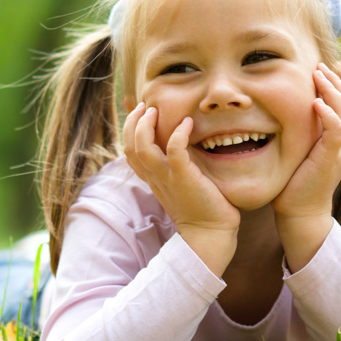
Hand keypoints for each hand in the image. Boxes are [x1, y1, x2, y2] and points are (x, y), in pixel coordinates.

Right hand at [123, 102, 239, 274]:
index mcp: (153, 179)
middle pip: (129, 147)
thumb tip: (182, 148)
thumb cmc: (202, 209)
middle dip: (132, 123)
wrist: (211, 234)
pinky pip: (175, 151)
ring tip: (155, 110)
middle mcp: (155, 177)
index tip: (142, 113)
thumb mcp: (183, 185)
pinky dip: (178, 134)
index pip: (130, 153)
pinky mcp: (184, 178)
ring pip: (142, 148)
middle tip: (145, 106)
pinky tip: (187, 123)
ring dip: (145, 126)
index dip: (130, 131)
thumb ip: (178, 168)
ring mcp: (168, 178)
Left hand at [273, 63, 340, 269]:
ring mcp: (339, 152)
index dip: (340, 84)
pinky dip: (329, 116)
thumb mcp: (298, 151)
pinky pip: (336, 133)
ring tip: (320, 75)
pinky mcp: (331, 160)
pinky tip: (318, 102)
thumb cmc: (293, 184)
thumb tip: (283, 111)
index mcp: (336, 140)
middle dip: (336, 82)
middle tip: (322, 65)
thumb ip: (300, 132)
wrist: (299, 213)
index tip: (330, 65)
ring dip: (333, 92)